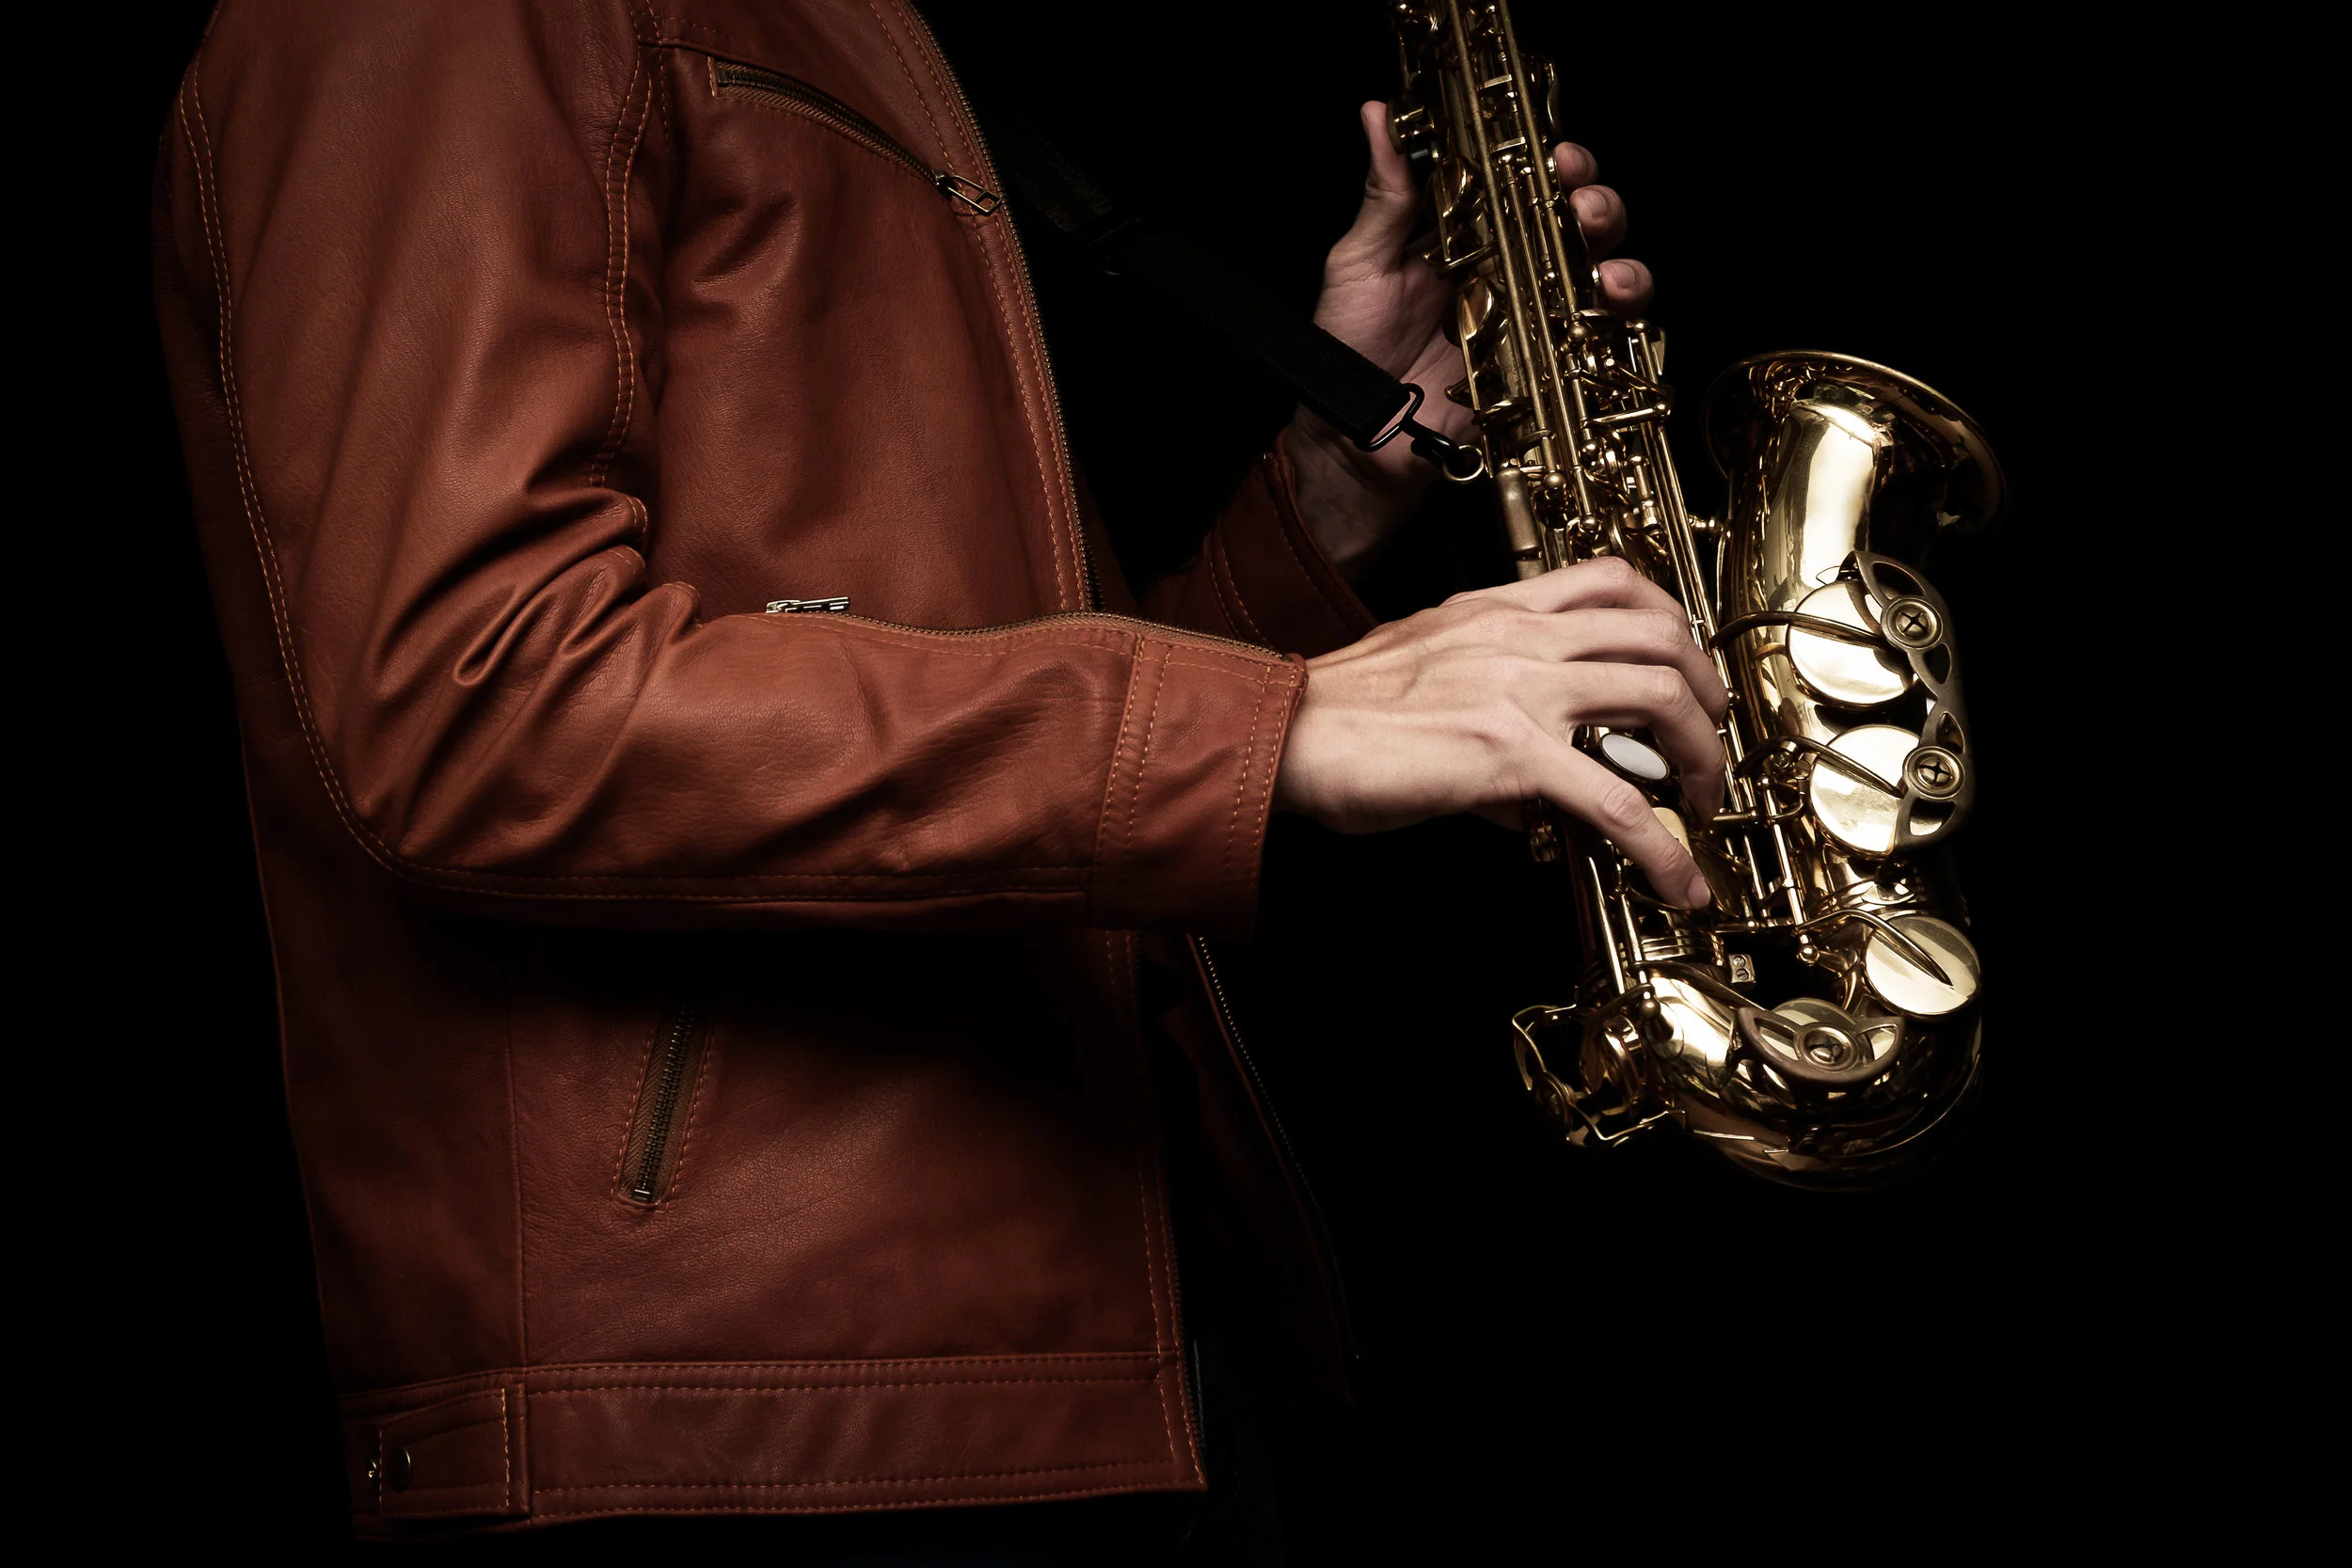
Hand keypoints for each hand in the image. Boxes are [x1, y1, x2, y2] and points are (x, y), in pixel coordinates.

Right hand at [1272, 559, 1728, 907]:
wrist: (1284, 735)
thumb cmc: (1331, 714)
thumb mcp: (1418, 676)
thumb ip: (1480, 708)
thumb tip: (1522, 793)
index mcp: (1494, 610)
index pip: (1610, 580)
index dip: (1668, 619)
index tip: (1683, 665)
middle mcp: (1517, 636)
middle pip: (1659, 632)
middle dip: (1708, 688)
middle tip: (1709, 739)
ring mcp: (1521, 689)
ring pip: (1661, 696)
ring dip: (1703, 754)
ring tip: (1703, 800)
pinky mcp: (1511, 754)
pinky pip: (1618, 801)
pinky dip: (1664, 847)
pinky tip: (1678, 879)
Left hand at [1287, 102, 1655, 577]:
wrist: (1358, 438)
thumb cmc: (1351, 351)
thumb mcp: (1360, 263)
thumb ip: (1385, 195)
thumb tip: (1379, 116)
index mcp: (1469, 232)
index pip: (1524, 181)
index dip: (1550, 160)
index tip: (1553, 152)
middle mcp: (1509, 268)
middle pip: (1576, 221)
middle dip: (1595, 204)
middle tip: (1582, 206)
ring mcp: (1532, 318)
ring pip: (1600, 275)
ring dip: (1619, 263)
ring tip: (1604, 270)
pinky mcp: (1545, 367)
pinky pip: (1597, 341)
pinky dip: (1614, 325)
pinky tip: (1605, 315)